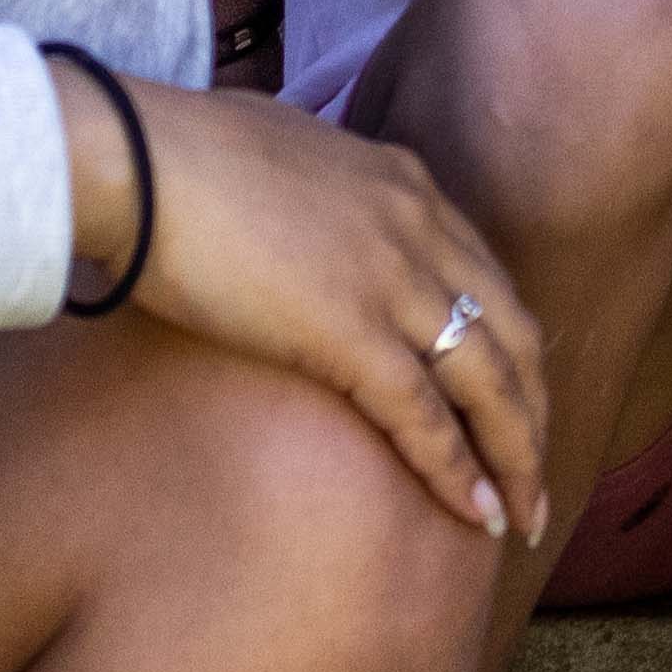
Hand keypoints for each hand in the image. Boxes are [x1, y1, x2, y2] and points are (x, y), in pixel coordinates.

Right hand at [112, 76, 553, 549]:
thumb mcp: (283, 155)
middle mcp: (420, 228)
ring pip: (490, 384)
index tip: (514, 396)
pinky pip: (426, 416)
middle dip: (533, 412)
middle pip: (514, 335)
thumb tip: (298, 212)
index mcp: (405, 185)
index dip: (509, 346)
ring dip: (515, 458)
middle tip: (536, 474)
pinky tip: (476, 514)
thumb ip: (318, 194)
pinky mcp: (351, 331)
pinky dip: (459, 471)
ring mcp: (393, 279)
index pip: (488, 277)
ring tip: (523, 517)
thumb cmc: (178, 154)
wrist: (135, 157)